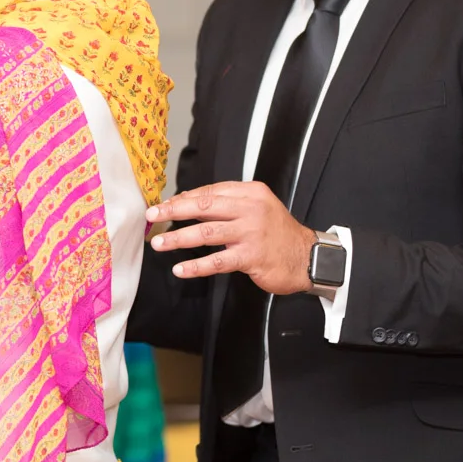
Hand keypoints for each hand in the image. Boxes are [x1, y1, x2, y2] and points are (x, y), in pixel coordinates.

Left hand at [145, 181, 317, 295]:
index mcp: (249, 193)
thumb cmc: (276, 232)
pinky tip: (181, 269)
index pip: (209, 192)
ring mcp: (251, 233)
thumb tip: (185, 202)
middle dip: (174, 211)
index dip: (183, 199)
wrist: (308, 257)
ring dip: (179, 238)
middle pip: (204, 207)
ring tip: (160, 243)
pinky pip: (218, 261)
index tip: (163, 206)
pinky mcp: (252, 257)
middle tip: (154, 216)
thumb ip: (226, 203)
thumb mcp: (256, 207)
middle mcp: (250, 209)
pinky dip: (197, 266)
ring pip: (207, 233)